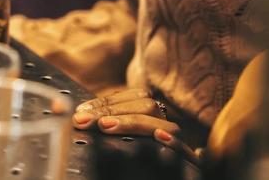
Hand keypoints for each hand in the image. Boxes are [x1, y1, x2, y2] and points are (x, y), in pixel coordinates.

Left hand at [73, 88, 200, 164]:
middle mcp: (167, 124)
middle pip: (147, 106)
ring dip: (133, 122)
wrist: (163, 176)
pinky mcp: (188, 162)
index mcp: (152, 115)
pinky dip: (173, 142)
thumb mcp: (119, 136)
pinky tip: (160, 137)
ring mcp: (179, 142)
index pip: (134, 97)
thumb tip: (80, 115)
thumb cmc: (133, 159)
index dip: (106, 102)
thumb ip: (106, 122)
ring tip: (106, 126)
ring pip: (165, 123)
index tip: (81, 111)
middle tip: (84, 120)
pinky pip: (185, 150)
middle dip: (112, 111)